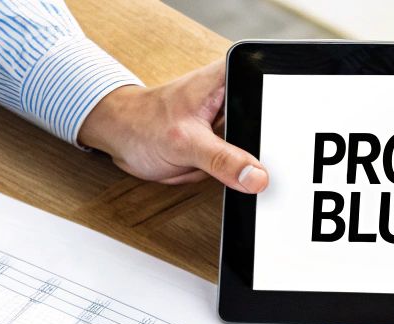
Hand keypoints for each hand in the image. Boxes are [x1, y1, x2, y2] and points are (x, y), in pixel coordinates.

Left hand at [77, 61, 268, 193]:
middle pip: (263, 127)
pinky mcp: (221, 141)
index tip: (258, 149)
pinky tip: (198, 162)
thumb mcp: (186, 143)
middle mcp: (231, 95)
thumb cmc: (141, 125)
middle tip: (212, 154)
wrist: (120, 139)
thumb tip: (256, 177)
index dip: (273, 124)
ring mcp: (227, 120)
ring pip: (250, 151)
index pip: (269, 92)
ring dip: (227, 164)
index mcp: (228, 77)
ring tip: (197, 154)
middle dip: (243, 151)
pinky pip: (235, 163)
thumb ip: (224, 161)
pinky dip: (219, 171)